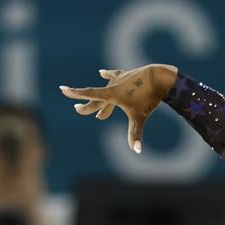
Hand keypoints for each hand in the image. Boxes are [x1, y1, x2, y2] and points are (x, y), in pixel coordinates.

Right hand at [62, 65, 176, 154]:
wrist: (161, 77)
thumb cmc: (150, 97)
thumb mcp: (140, 116)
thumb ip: (135, 134)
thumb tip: (136, 151)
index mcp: (111, 94)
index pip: (89, 95)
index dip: (75, 93)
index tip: (62, 89)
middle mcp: (113, 85)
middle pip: (96, 97)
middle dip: (86, 104)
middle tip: (77, 108)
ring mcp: (120, 79)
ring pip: (106, 90)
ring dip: (100, 100)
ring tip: (99, 113)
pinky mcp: (128, 75)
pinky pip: (114, 76)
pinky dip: (108, 76)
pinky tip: (103, 73)